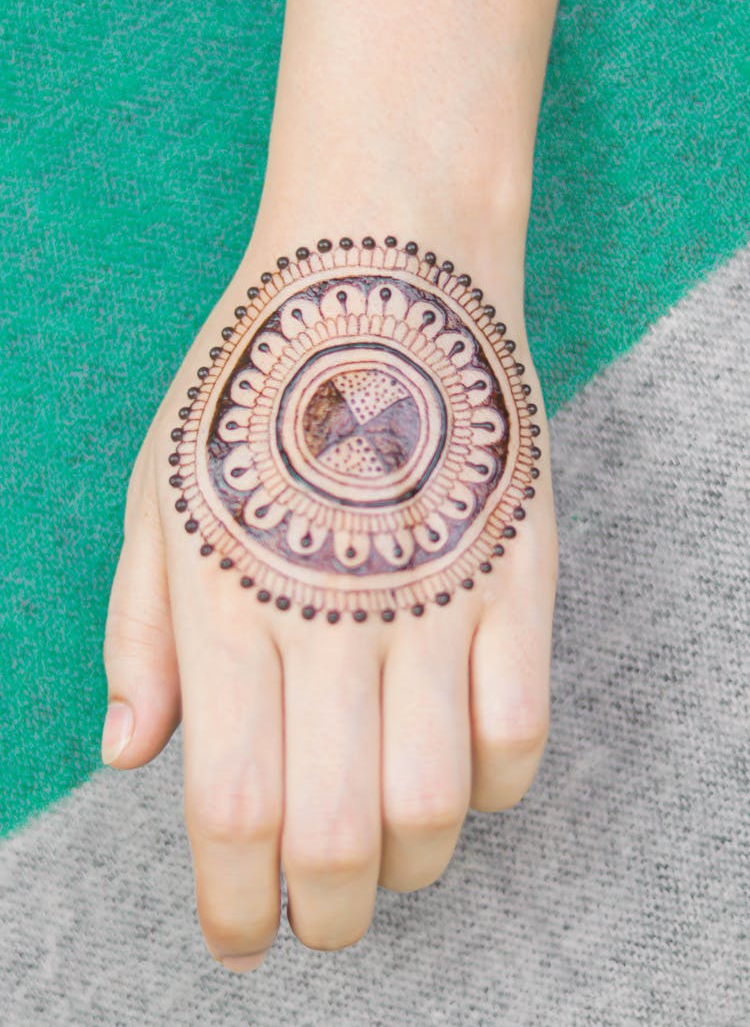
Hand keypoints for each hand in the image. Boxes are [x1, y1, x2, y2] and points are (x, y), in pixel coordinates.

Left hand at [102, 230, 556, 970]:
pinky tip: (457, 771)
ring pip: (439, 807)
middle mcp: (335, 610)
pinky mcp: (518, 571)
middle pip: (339, 837)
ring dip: (410, 867)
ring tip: (386, 855)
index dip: (234, 908)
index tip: (241, 940)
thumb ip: (139, 631)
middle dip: (324, 916)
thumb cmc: (256, 385)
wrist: (382, 276)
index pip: (231, 809)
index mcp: (228, 597)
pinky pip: (521, 730)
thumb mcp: (160, 491)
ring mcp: (439, 592)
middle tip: (315, 918)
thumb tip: (129, 754)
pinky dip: (490, 788)